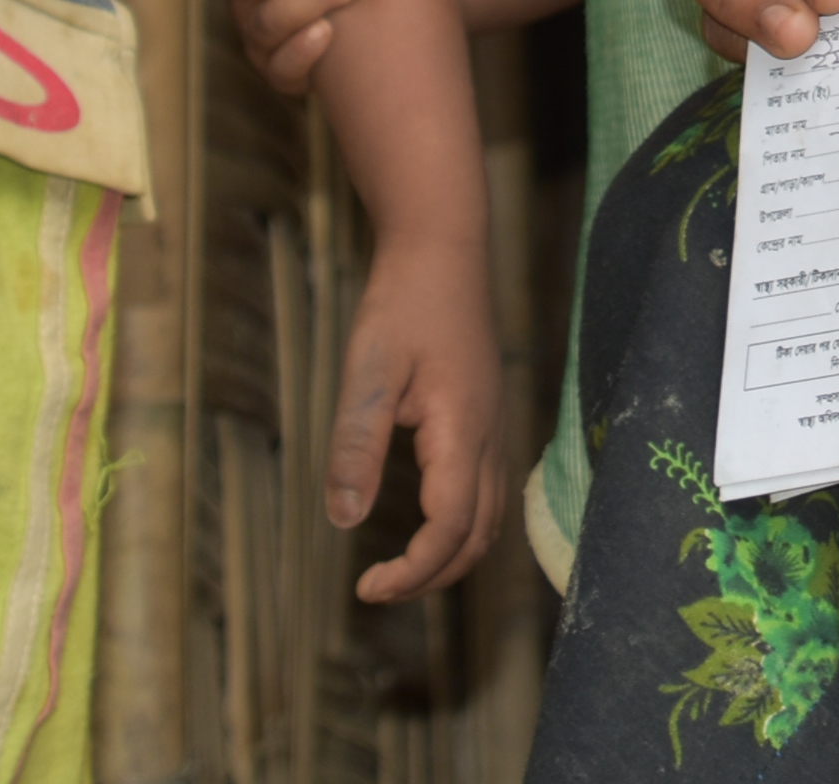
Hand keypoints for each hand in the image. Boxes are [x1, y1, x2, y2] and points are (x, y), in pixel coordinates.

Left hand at [327, 228, 502, 601]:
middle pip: (479, 536)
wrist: (444, 250)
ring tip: (401, 570)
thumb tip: (345, 520)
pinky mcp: (487, 417)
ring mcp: (494, 428)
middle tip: (378, 589)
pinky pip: (488, 492)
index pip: (450, 529)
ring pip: (490, 518)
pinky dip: (462, 527)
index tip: (367, 588)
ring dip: (450, 556)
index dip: (413, 571)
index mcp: (462, 433)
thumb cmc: (404, 304)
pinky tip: (428, 523)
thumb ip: (356, 448)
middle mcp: (489, 438)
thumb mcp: (368, 374)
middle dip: (432, 576)